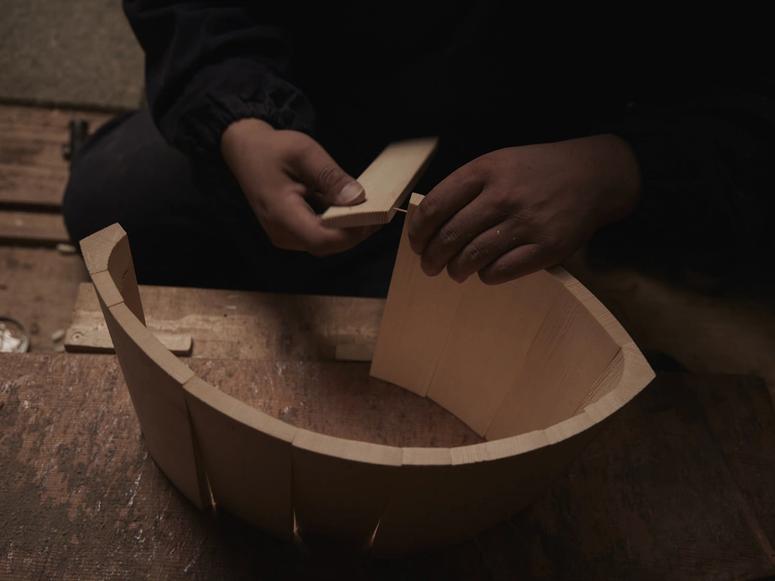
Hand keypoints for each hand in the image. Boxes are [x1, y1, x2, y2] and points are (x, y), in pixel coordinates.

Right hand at [221, 118, 374, 255]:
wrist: (245, 151)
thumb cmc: (272, 149)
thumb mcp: (304, 153)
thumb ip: (330, 177)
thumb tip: (358, 198)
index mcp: (281, 214)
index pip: (322, 240)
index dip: (351, 233)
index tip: (373, 215)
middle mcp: (282, 233)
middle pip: (327, 246)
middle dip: (356, 232)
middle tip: (380, 210)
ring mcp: (285, 236)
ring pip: (326, 244)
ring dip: (349, 229)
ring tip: (370, 209)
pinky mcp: (291, 232)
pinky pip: (319, 235)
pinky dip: (338, 225)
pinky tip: (352, 209)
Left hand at [408, 135, 640, 283]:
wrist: (594, 174)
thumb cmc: (538, 171)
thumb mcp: (499, 162)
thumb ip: (466, 187)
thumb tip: (429, 223)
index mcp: (486, 170)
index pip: (434, 206)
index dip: (418, 232)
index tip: (416, 243)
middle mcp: (503, 195)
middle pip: (449, 236)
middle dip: (431, 258)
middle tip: (430, 265)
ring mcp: (526, 221)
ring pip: (472, 257)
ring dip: (456, 270)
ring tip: (454, 272)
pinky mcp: (547, 246)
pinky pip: (501, 271)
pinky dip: (486, 276)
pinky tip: (485, 273)